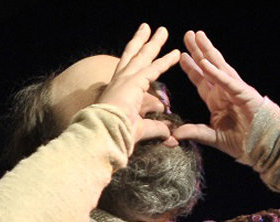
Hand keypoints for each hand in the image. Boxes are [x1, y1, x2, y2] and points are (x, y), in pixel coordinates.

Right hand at [95, 24, 182, 149]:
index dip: (136, 60)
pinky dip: (165, 62)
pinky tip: (176, 54)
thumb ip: (156, 128)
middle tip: (148, 28)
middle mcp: (118, 82)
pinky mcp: (133, 83)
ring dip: (153, 43)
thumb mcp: (141, 129)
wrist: (103, 136)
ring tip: (162, 30)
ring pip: (141, 57)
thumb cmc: (115, 135)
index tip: (143, 50)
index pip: (128, 71)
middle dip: (142, 42)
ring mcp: (124, 81)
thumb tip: (170, 134)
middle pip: (132, 57)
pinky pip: (153, 70)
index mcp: (116, 92)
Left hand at [173, 30, 277, 159]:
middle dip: (198, 51)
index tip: (181, 56)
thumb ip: (195, 132)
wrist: (263, 147)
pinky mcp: (244, 94)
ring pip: (219, 67)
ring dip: (207, 52)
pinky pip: (227, 82)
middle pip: (208, 67)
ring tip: (198, 37)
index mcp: (217, 101)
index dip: (192, 68)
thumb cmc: (242, 142)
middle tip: (188, 34)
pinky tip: (205, 63)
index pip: (201, 80)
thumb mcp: (212, 137)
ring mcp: (235, 90)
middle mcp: (224, 91)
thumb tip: (174, 134)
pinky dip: (216, 73)